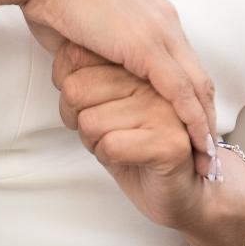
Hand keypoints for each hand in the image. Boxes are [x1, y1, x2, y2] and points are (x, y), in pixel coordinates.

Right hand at [18, 0, 218, 167]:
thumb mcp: (87, 31)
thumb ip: (101, 51)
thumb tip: (96, 74)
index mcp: (153, 14)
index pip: (184, 64)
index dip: (191, 99)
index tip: (193, 130)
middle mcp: (165, 21)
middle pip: (198, 77)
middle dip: (206, 117)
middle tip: (209, 153)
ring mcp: (160, 32)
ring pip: (197, 86)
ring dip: (204, 126)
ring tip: (207, 159)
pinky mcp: (148, 46)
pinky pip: (179, 91)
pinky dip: (192, 120)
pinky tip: (195, 145)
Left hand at [53, 40, 213, 227]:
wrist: (182, 193)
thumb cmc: (136, 147)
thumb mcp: (106, 102)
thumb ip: (89, 74)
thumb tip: (62, 52)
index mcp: (139, 62)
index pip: (75, 57)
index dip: (67, 89)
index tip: (86, 105)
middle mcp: (155, 80)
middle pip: (77, 89)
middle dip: (78, 118)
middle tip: (103, 131)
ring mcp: (166, 108)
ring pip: (90, 120)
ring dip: (93, 141)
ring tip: (117, 144)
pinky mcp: (171, 141)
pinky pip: (110, 145)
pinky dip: (106, 157)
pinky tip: (127, 159)